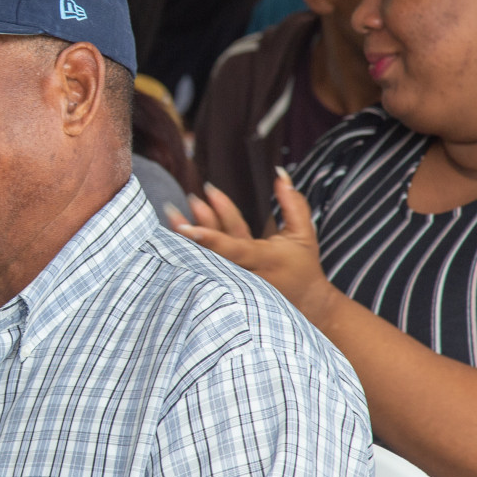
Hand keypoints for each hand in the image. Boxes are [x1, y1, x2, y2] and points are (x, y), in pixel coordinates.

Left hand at [168, 169, 340, 319]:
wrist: (306, 305)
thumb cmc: (303, 264)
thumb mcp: (303, 233)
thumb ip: (293, 203)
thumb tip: (279, 172)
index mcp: (265, 259)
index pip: (235, 246)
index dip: (212, 236)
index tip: (190, 220)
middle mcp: (246, 274)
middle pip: (214, 253)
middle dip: (197, 229)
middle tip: (179, 205)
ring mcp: (235, 284)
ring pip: (206, 262)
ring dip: (186, 240)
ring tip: (170, 212)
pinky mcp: (227, 287)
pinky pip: (205, 270)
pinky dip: (188, 254)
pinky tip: (172, 239)